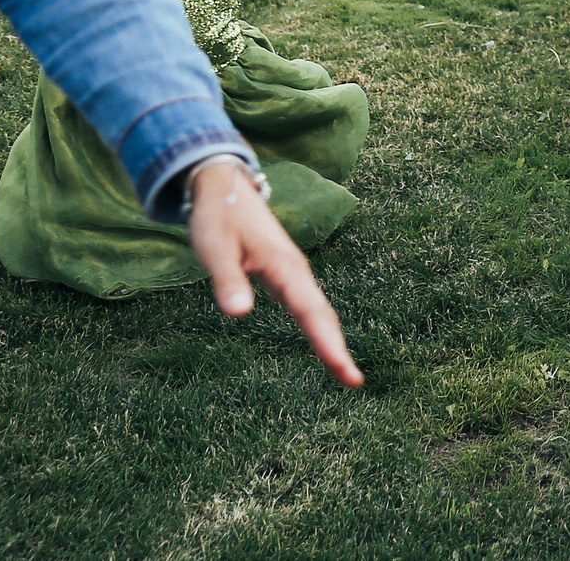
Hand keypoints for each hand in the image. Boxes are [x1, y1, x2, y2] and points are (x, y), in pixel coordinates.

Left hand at [187, 157, 362, 388]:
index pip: (310, 313)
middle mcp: (296, 271)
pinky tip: (324, 343)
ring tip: (345, 374)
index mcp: (284, 267)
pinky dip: (320, 328)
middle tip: (354, 383)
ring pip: (318, 311)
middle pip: (322, 315)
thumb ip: (228, 282)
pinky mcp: (286, 274)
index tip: (347, 373)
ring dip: (332, 340)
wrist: (225, 186)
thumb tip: (240, 316)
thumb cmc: (218, 219)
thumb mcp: (216, 250)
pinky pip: (309, 306)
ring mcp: (293, 273)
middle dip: (337, 349)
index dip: (328, 344)